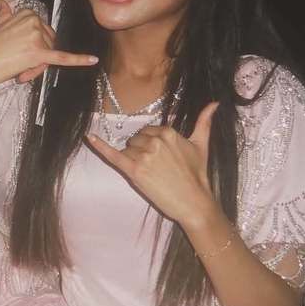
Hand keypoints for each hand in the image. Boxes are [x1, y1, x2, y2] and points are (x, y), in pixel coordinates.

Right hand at [0, 0, 97, 90]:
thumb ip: (3, 14)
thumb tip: (2, 3)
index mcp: (27, 13)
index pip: (44, 32)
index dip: (35, 45)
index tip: (18, 52)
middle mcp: (34, 21)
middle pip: (49, 43)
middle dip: (38, 58)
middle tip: (18, 65)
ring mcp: (36, 36)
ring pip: (50, 55)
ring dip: (37, 67)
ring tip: (19, 71)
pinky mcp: (38, 53)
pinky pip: (62, 57)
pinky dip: (79, 60)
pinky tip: (93, 60)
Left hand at [87, 102, 219, 227]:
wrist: (194, 202)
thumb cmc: (198, 175)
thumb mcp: (201, 145)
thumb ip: (204, 122)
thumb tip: (215, 103)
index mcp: (168, 132)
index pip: (148, 131)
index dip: (151, 144)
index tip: (161, 157)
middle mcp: (154, 141)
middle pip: (136, 140)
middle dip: (142, 151)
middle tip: (157, 168)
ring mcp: (143, 156)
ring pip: (128, 150)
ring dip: (134, 159)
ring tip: (151, 174)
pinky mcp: (134, 171)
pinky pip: (112, 155)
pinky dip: (100, 146)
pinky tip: (89, 137)